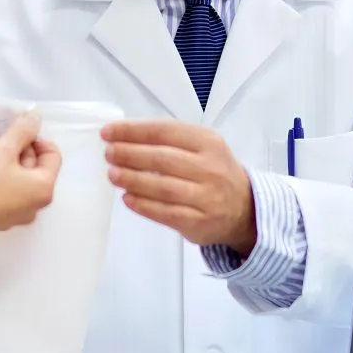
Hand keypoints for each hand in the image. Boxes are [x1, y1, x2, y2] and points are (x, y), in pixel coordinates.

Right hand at [0, 112, 61, 233]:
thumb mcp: (3, 150)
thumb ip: (22, 131)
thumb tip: (35, 118)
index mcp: (43, 187)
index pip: (52, 155)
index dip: (35, 136)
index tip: (17, 128)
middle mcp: (33, 201)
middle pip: (30, 163)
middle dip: (11, 141)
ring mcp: (13, 209)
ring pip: (10, 172)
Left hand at [102, 120, 256, 254]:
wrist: (244, 208)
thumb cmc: (212, 173)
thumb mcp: (201, 148)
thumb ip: (168, 141)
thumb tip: (123, 138)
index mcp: (208, 142)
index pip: (164, 131)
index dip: (132, 131)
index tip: (108, 132)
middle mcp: (210, 167)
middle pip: (161, 158)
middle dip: (129, 154)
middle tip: (108, 154)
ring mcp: (206, 196)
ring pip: (162, 186)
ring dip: (132, 179)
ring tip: (112, 174)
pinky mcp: (199, 221)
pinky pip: (166, 212)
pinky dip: (143, 205)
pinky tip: (127, 198)